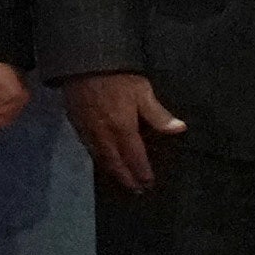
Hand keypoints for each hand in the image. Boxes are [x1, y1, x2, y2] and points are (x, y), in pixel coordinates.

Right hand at [65, 69, 178, 196]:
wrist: (83, 63)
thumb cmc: (118, 76)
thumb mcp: (142, 91)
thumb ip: (158, 114)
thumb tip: (179, 129)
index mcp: (122, 128)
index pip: (134, 156)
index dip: (141, 171)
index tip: (148, 184)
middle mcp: (104, 135)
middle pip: (115, 162)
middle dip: (126, 177)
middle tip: (135, 190)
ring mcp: (87, 130)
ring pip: (100, 157)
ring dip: (111, 171)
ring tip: (120, 180)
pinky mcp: (76, 123)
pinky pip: (88, 147)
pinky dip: (97, 157)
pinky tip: (101, 158)